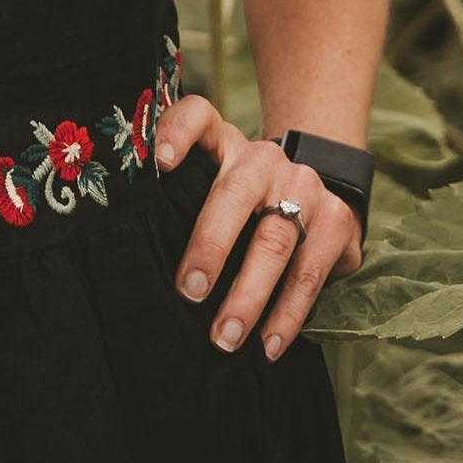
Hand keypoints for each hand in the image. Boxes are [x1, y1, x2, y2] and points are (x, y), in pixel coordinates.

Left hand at [153, 95, 364, 359]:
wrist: (317, 190)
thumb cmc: (236, 203)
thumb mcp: (207, 188)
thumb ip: (175, 202)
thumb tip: (125, 259)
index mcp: (222, 144)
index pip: (198, 117)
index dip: (178, 133)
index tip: (161, 163)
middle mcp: (263, 160)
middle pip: (234, 194)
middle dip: (210, 246)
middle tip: (189, 292)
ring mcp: (304, 187)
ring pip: (275, 240)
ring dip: (249, 296)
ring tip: (225, 338)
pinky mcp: (337, 221)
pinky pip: (310, 273)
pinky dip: (287, 314)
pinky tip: (268, 346)